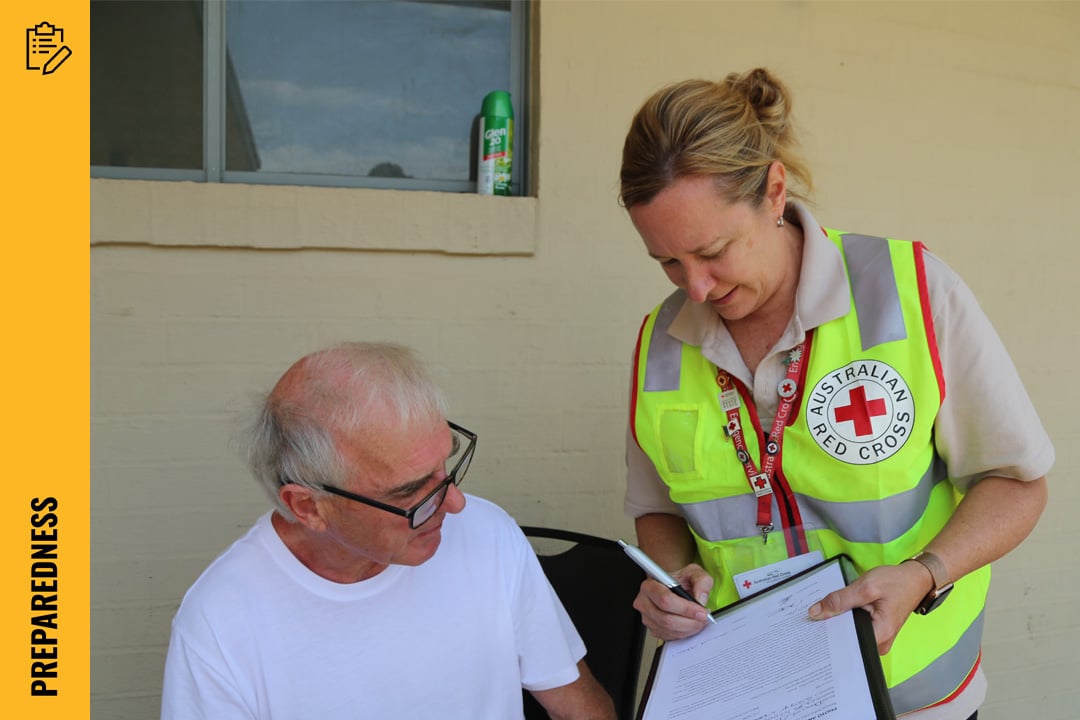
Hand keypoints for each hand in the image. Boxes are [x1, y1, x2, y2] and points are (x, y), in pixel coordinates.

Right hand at [632, 563, 713, 640]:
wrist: (675, 587)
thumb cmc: (680, 579)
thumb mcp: (694, 573)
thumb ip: (701, 581)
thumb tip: (701, 598)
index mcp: (650, 585)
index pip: (665, 600)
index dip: (685, 608)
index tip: (701, 611)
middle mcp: (644, 602)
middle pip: (666, 619)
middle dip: (689, 622)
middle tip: (703, 618)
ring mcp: (647, 618)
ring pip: (669, 630)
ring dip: (688, 628)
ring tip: (698, 620)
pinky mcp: (653, 629)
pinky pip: (670, 637)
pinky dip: (684, 633)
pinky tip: (690, 624)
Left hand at [807, 561, 931, 653]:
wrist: (915, 579)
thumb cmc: (895, 582)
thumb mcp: (866, 587)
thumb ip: (840, 600)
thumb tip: (816, 613)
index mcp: (880, 634)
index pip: (847, 643)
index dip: (828, 635)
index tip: (811, 628)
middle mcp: (881, 642)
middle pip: (848, 641)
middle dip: (830, 629)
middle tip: (812, 618)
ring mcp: (879, 638)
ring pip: (850, 635)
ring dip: (836, 624)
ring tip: (821, 614)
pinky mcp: (876, 631)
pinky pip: (855, 630)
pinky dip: (845, 621)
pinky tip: (834, 613)